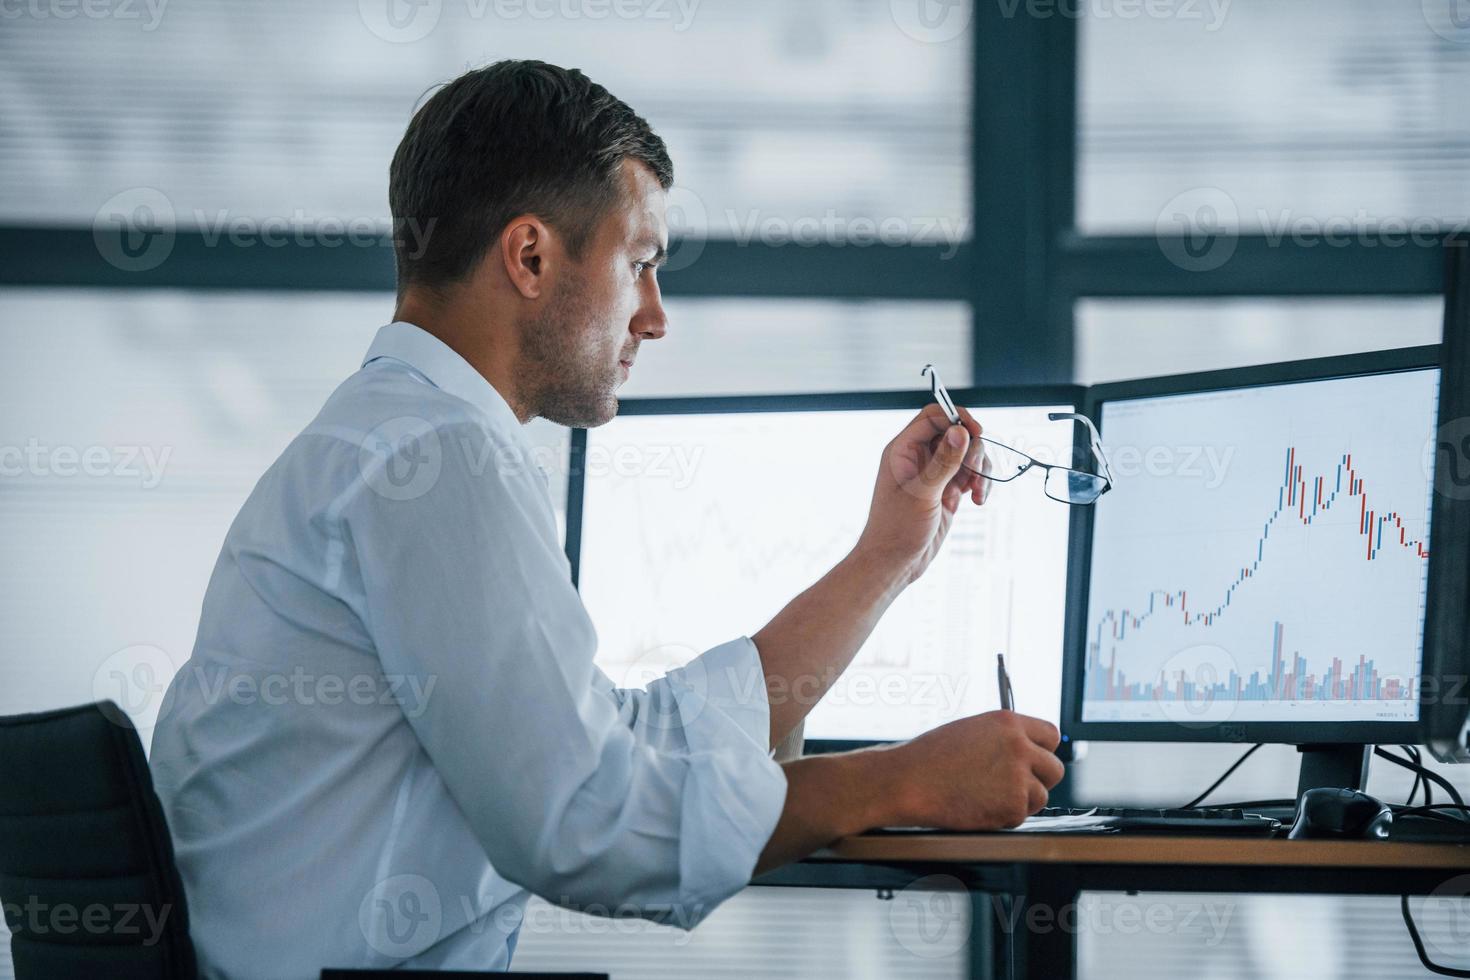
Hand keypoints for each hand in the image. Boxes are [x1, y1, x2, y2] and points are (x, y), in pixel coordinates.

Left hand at [855, 403, 990, 585]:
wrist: (895, 562)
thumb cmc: (896, 529)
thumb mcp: (922, 493)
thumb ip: (943, 461)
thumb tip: (960, 431)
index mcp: (902, 450)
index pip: (933, 417)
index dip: (957, 419)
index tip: (977, 433)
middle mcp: (918, 457)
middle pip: (955, 432)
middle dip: (972, 449)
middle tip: (975, 473)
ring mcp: (934, 473)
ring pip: (967, 453)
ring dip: (980, 468)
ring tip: (977, 491)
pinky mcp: (947, 490)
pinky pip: (970, 474)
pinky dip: (980, 483)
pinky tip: (978, 500)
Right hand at [889, 711, 1064, 828]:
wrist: (909, 781)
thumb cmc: (930, 757)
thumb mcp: (972, 731)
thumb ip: (1004, 738)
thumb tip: (1025, 751)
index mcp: (1008, 723)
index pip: (1051, 735)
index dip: (1043, 751)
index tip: (1035, 761)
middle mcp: (1018, 746)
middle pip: (1054, 769)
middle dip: (1039, 780)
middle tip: (1016, 786)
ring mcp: (1018, 777)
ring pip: (1041, 796)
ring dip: (1021, 801)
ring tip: (989, 797)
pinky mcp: (1012, 806)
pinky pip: (1020, 816)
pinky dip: (1003, 817)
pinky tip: (979, 806)